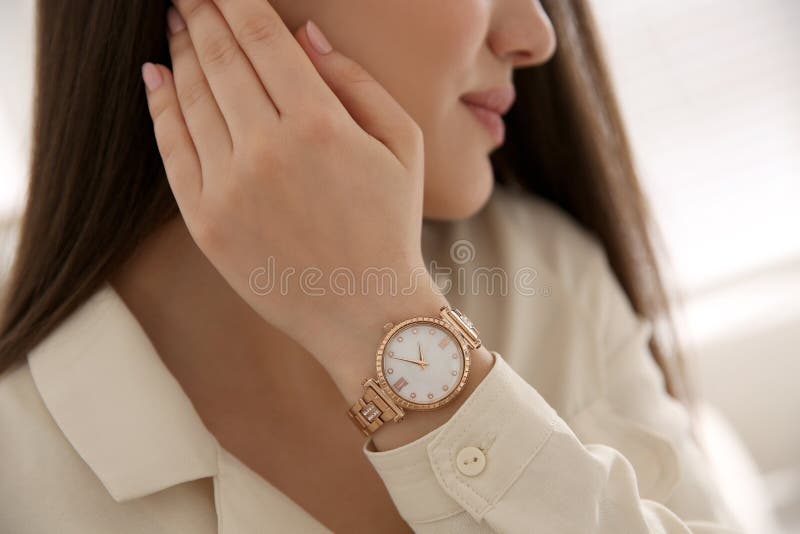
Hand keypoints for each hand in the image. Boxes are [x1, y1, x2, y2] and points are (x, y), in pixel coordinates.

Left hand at [142, 1, 441, 381]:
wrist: (364, 313)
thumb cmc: (391, 227)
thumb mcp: (403, 146)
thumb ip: (356, 81)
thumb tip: (305, 34)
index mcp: (320, 124)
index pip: (262, 39)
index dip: (236, 2)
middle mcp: (267, 149)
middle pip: (219, 59)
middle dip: (200, 15)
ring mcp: (229, 187)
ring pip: (190, 97)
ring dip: (180, 52)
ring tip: (176, 23)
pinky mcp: (204, 221)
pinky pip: (172, 148)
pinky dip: (160, 105)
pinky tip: (156, 76)